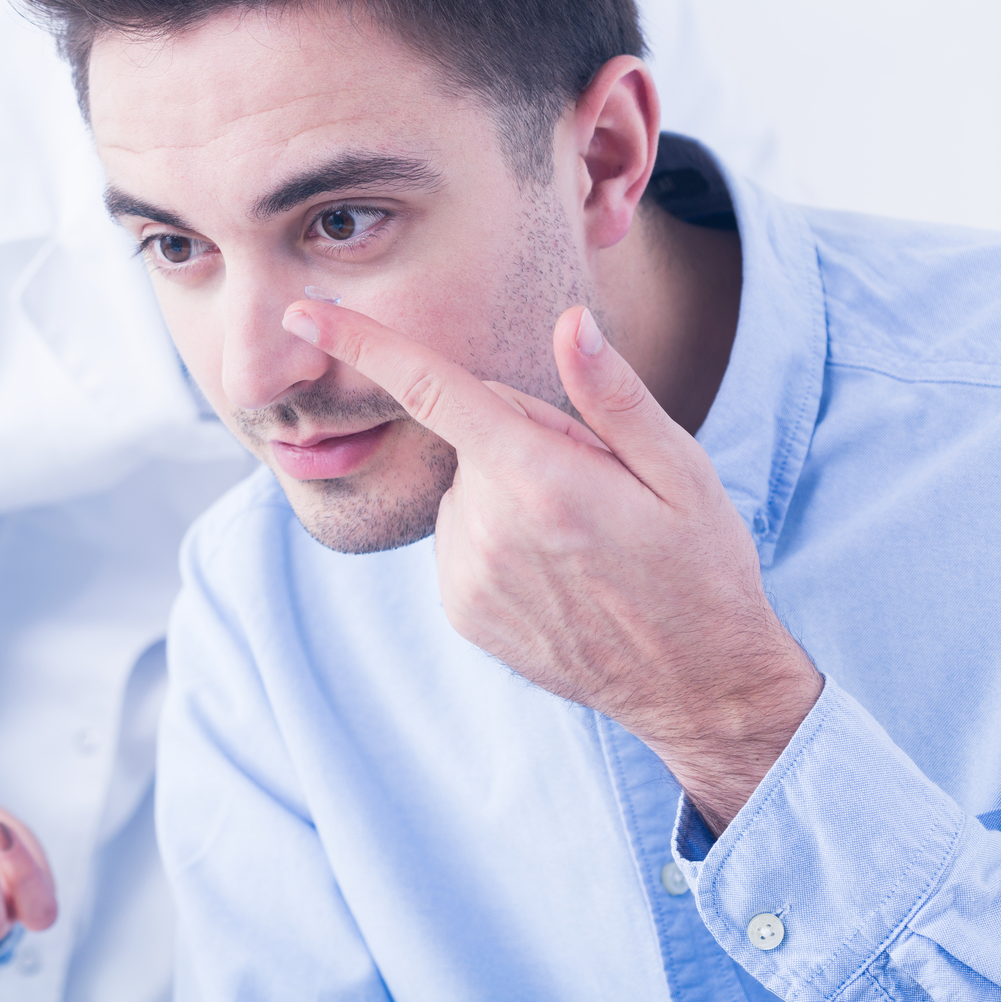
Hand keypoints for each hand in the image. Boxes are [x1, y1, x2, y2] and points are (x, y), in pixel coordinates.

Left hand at [282, 300, 822, 831]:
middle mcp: (485, 528)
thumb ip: (612, 395)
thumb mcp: (682, 470)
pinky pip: (460, 536)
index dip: (362, 346)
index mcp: (539, 481)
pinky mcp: (458, 608)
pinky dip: (495, 536)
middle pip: (474, 435)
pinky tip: (554, 568)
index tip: (300, 315)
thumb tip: (568, 321)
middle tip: (593, 488)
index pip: (432, 391)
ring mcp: (465, 575)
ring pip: (466, 488)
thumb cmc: (700, 566)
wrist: (696, 686)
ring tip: (579, 537)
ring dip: (508, 491)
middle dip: (521, 438)